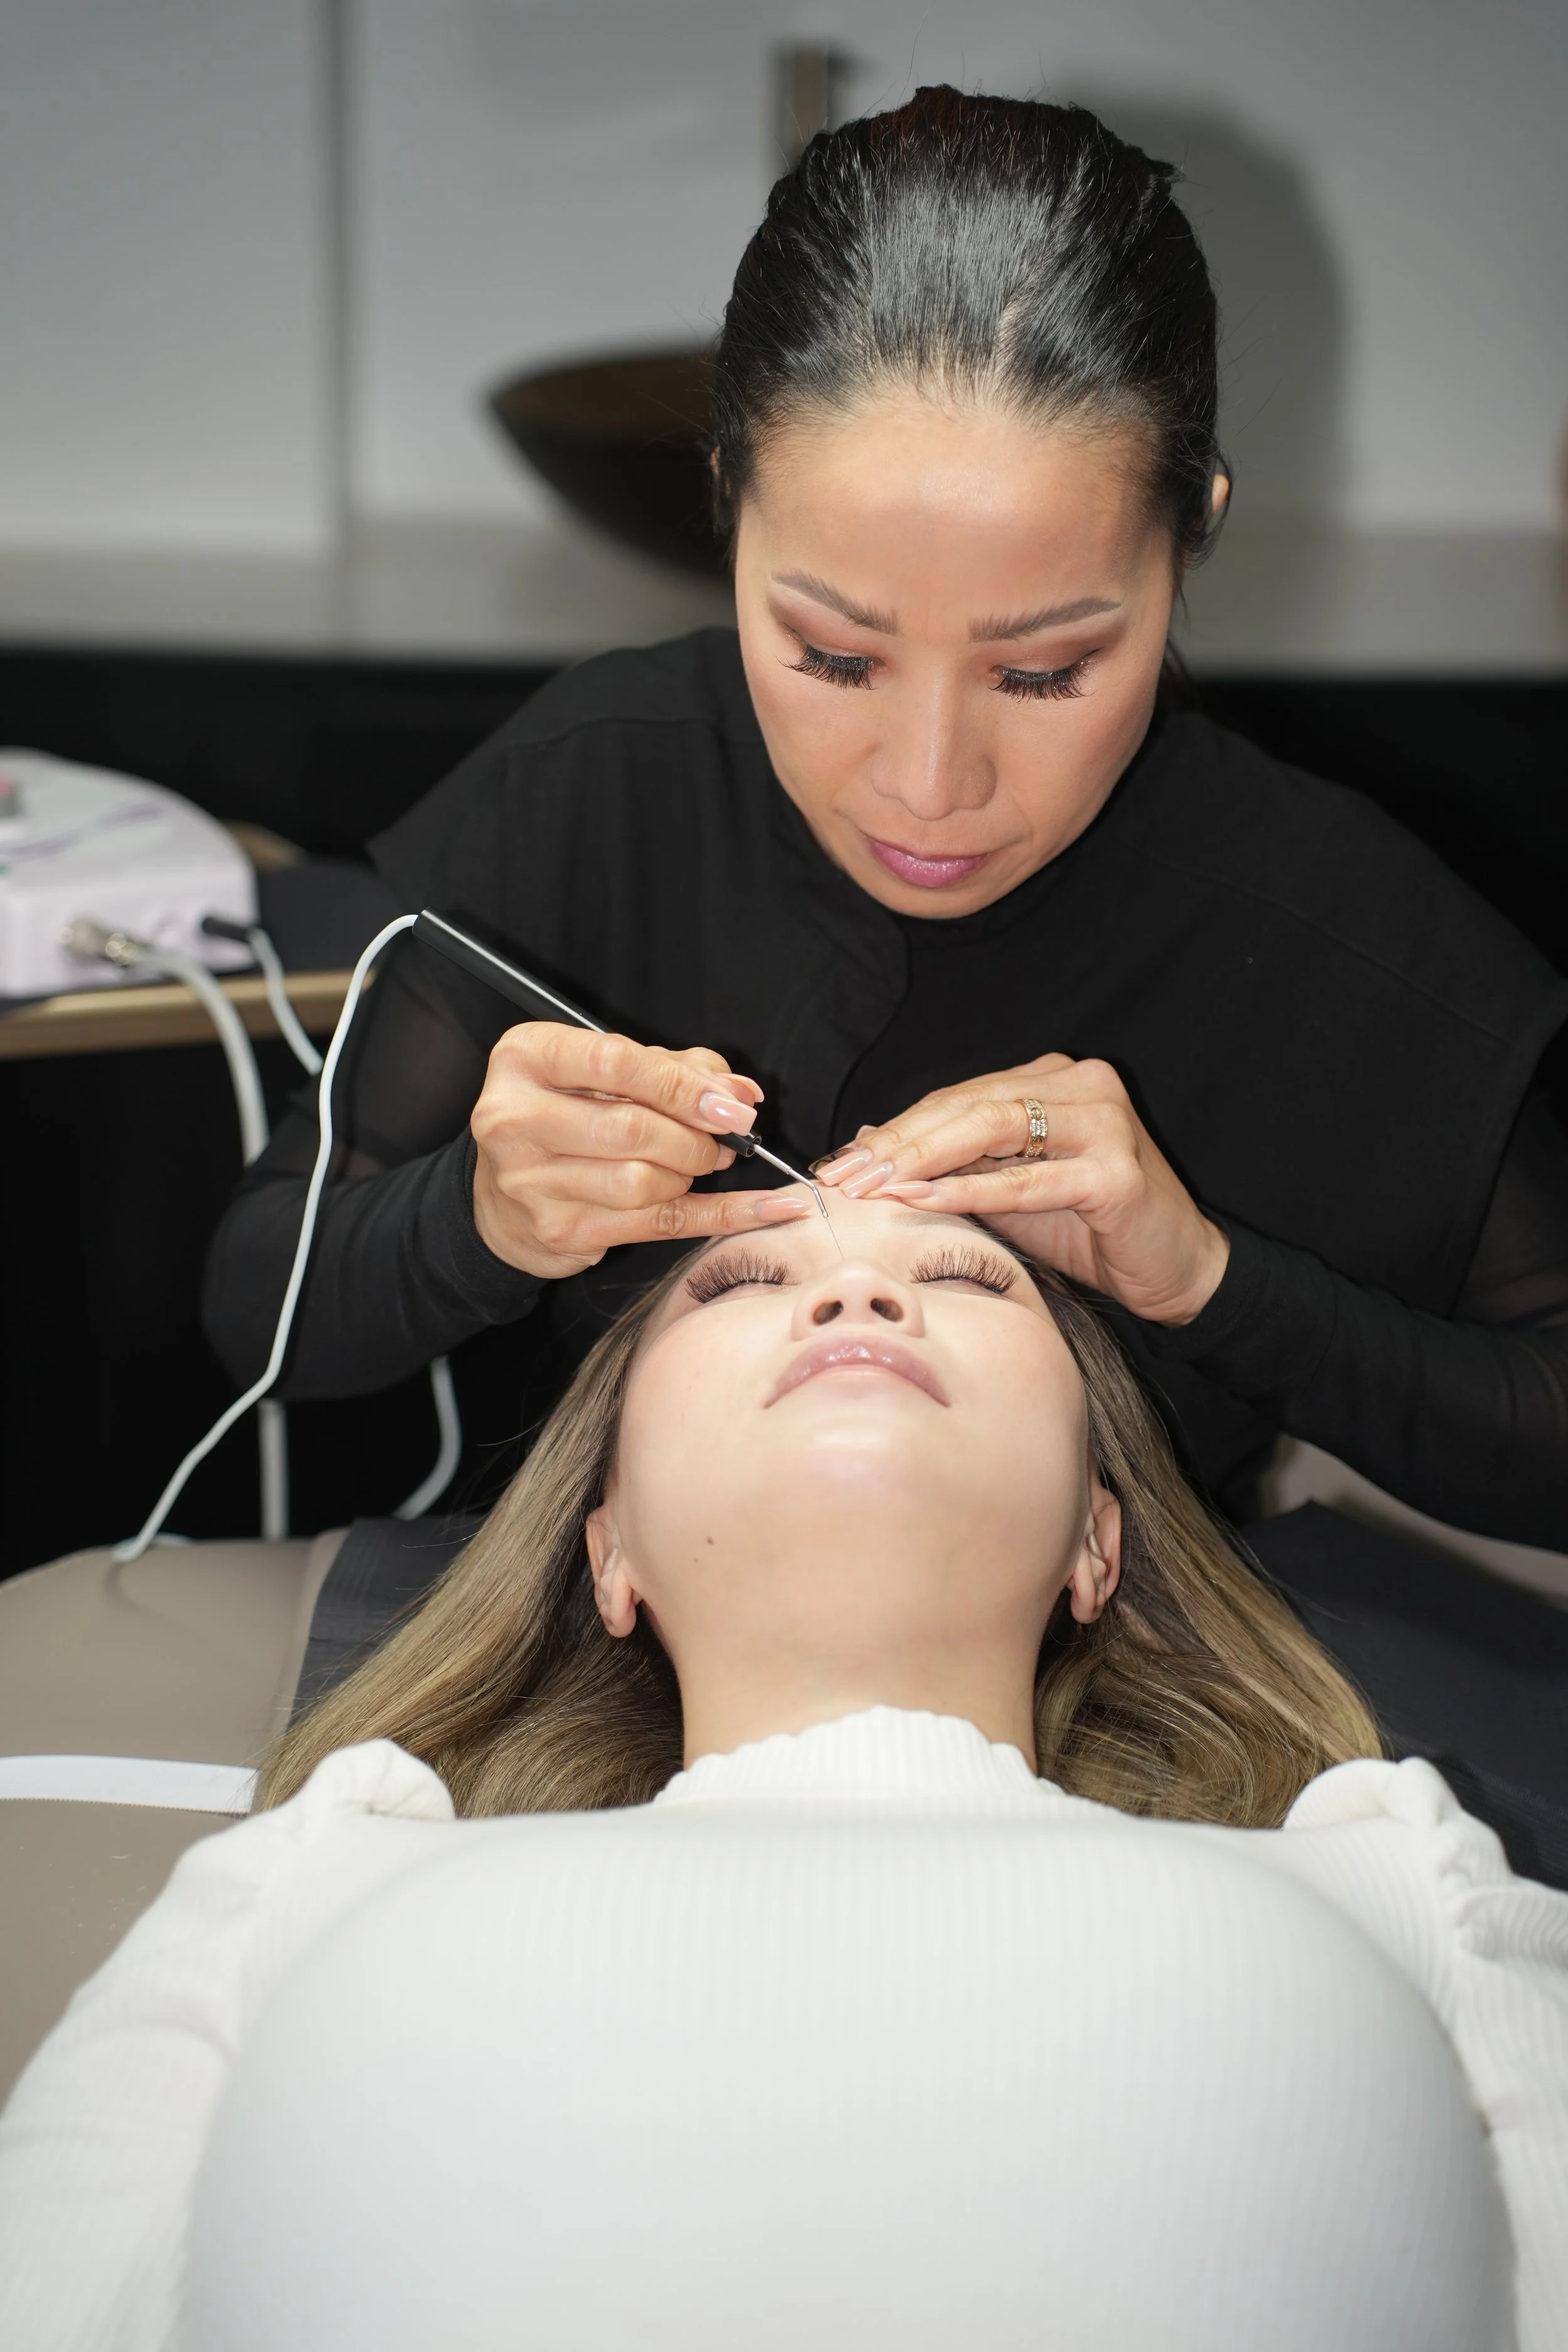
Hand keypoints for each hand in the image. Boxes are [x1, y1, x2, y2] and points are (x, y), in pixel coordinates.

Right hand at [471, 1024, 809, 1279]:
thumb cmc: (561, 1119)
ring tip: (697, 1163)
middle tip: (725, 1138)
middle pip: (632, 1128)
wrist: (500, 1200)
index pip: (614, 1062)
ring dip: (688, 1173)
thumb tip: (739, 1092)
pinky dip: (722, 1215)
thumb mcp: (603, 1073)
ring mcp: (531, 1181)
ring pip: (642, 1181)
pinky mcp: (559, 1231)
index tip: (729, 1103)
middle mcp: (515, 1118)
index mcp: (525, 1058)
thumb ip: (672, 1069)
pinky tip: (766, 1207)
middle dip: (694, 1136)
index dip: (682, 1084)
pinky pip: (659, 1223)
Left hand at [818, 1054, 1228, 1325]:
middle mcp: (1081, 1085)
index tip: (842, 1162)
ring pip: (993, 1129)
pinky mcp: (1116, 1171)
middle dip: (898, 1144)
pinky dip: (971, 1189)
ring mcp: (1104, 1122)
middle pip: (968, 1106)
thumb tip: (869, 1144)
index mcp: (1054, 1080)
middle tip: (843, 1177)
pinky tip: (923, 1199)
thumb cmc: (1091, 1231)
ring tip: (870, 1186)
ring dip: (923, 1160)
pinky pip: (1028, 1178)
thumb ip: (952, 1166)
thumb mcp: (1010, 1193)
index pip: (959, 1098)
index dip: (896, 1129)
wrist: (1177, 1270)